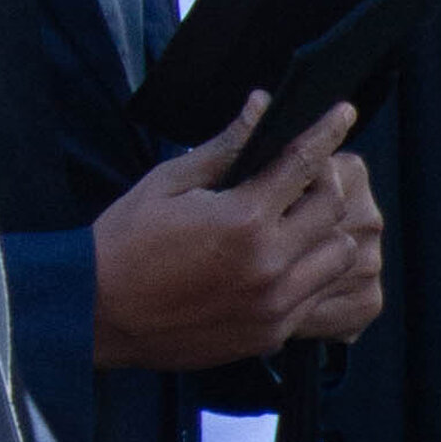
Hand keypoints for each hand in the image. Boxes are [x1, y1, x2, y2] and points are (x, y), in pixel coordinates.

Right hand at [89, 96, 382, 368]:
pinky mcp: (271, 333)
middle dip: (325, 182)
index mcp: (242, 219)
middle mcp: (269, 264)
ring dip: (325, 232)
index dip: (327, 131)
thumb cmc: (125, 242)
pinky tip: (276, 262)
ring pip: (340, 255)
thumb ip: (224, 148)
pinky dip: (308, 272)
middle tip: (303, 174)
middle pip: (334, 209)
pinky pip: (317, 295)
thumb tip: (259, 108)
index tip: (343, 112)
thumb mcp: (167, 183)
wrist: (97, 314)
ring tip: (293, 223)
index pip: (303, 163)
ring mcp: (274, 304)